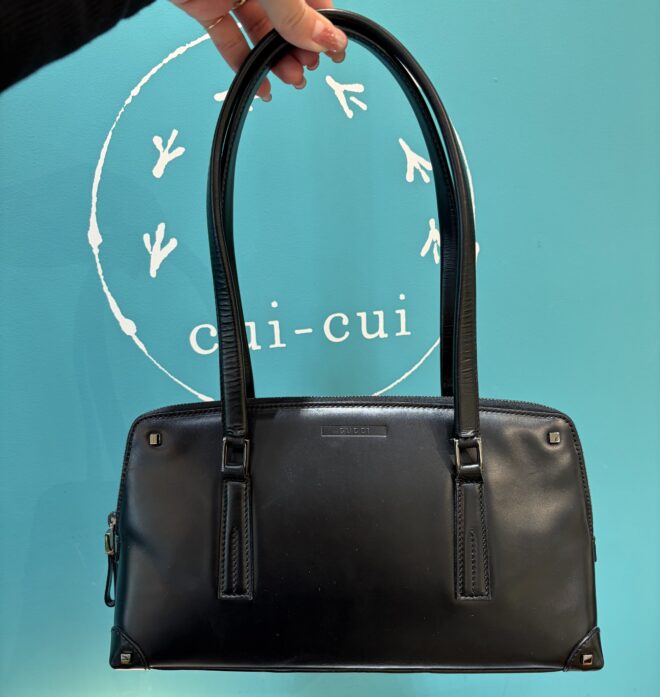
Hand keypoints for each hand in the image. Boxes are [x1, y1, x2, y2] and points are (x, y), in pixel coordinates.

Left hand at [170, 0, 347, 100]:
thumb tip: (326, 38)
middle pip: (289, 16)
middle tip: (309, 70)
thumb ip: (294, 11)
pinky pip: (229, 39)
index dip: (327, 23)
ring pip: (262, 32)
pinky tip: (261, 86)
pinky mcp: (204, 6)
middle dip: (302, 46)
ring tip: (291, 81)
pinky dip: (244, 65)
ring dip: (277, 61)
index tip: (337, 52)